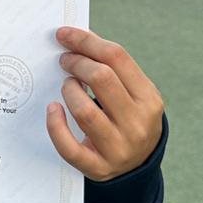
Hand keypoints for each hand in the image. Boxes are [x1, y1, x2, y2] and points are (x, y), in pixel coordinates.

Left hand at [46, 26, 163, 181]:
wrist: (138, 168)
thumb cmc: (129, 119)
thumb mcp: (135, 94)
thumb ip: (114, 69)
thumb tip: (78, 38)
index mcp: (149, 99)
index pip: (117, 58)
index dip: (86, 41)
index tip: (65, 35)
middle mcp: (137, 124)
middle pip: (101, 78)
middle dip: (76, 63)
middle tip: (65, 61)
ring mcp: (118, 148)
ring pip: (84, 110)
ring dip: (68, 90)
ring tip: (67, 86)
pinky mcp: (97, 168)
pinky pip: (69, 146)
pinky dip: (56, 125)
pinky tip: (53, 109)